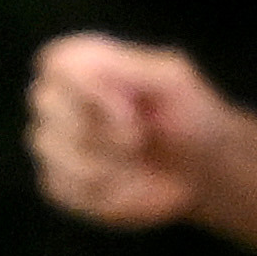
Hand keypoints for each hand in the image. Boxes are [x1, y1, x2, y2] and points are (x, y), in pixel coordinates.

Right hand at [25, 33, 229, 226]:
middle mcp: (57, 97)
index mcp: (81, 61)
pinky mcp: (58, 182)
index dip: (94, 93)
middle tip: (144, 140)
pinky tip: (135, 186)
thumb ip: (131, 66)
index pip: (57, 65)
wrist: (205, 172)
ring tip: (143, 164)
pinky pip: (66, 189)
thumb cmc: (191, 117)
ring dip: (115, 167)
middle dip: (109, 133)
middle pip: (51, 108)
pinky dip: (111, 194)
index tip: (134, 112)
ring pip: (57, 154)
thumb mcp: (174, 81)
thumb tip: (83, 77)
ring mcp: (51, 142)